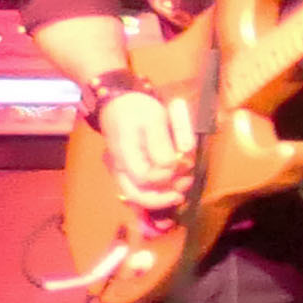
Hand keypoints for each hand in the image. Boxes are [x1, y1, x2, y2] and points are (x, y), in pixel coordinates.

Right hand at [100, 85, 197, 220]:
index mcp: (123, 154)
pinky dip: (156, 191)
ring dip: (162, 194)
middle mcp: (118, 168)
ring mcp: (121, 172)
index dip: (165, 177)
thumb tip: (171, 167)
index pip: (143, 178)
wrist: (119, 104)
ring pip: (138, 195)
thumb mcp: (153, 119)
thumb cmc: (137, 109)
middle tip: (183, 189)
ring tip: (184, 183)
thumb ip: (160, 143)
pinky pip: (140, 189)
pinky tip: (173, 188)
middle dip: (162, 197)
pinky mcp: (129, 172)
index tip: (183, 165)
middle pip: (136, 195)